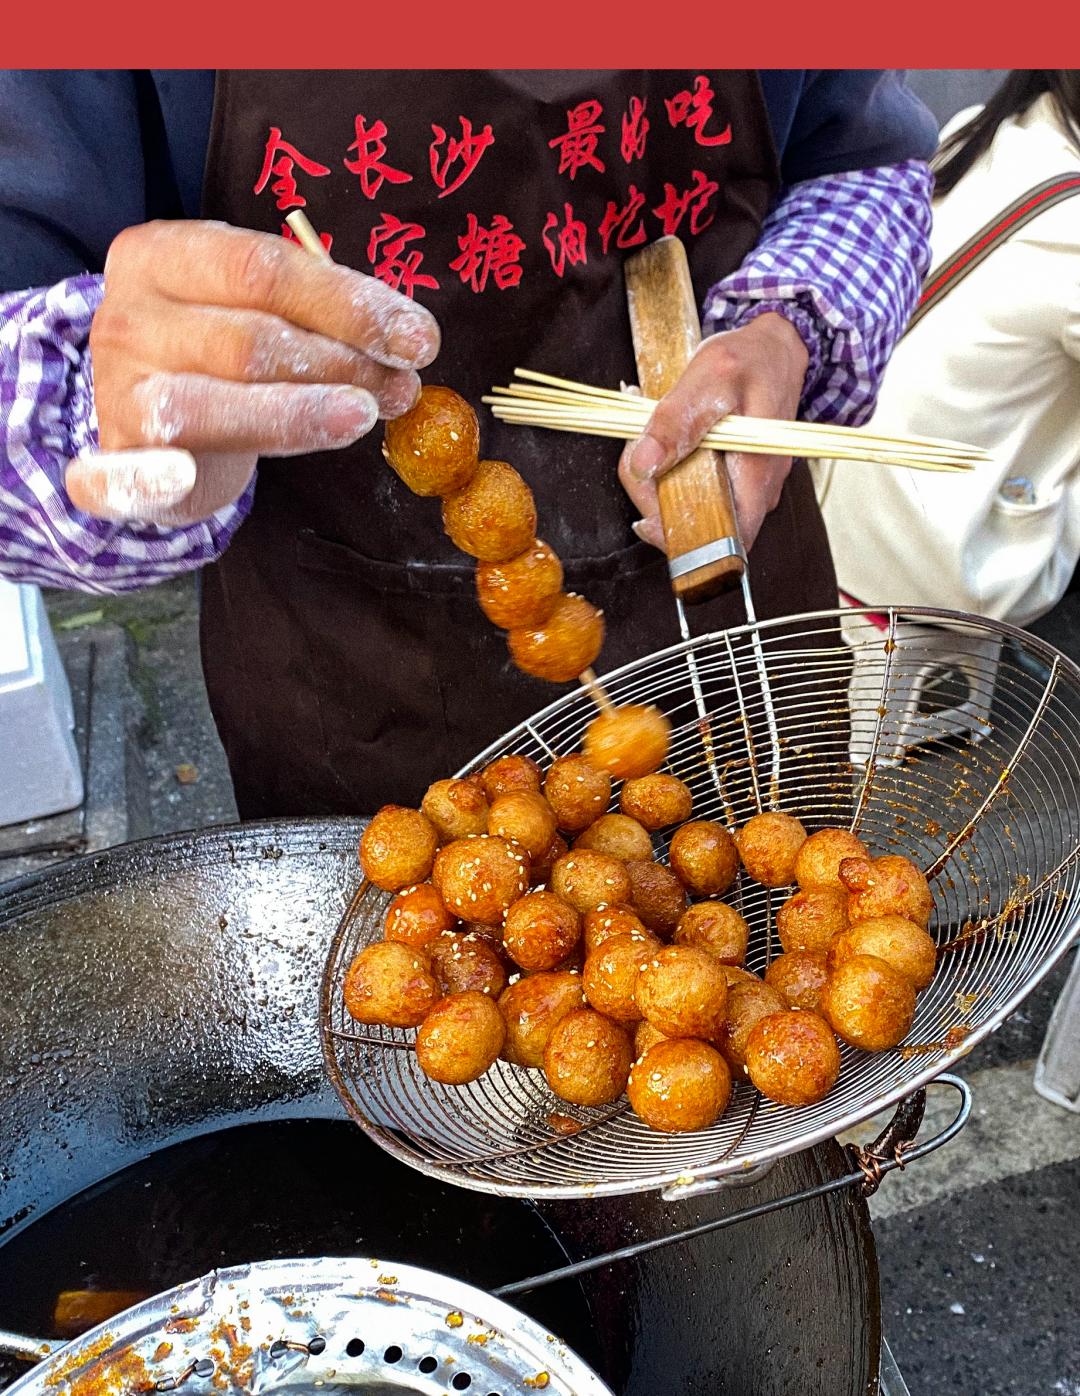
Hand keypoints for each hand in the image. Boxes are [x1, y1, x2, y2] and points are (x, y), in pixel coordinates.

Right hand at [66, 220, 439, 524]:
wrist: (149, 418)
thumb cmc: (221, 355)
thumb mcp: (262, 310)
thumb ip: (323, 314)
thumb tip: (410, 338)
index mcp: (163, 255)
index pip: (264, 269)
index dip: (348, 305)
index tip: (418, 340)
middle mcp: (128, 316)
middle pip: (248, 340)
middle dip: (341, 365)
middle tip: (402, 387)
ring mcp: (116, 390)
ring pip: (208, 405)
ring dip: (298, 414)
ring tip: (364, 417)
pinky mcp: (115, 461)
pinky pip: (124, 476)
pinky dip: (153, 479)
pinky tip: (186, 478)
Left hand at [618, 312, 808, 552]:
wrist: (774, 349)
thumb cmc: (750, 360)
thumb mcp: (710, 377)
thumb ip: (676, 421)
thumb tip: (645, 466)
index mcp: (757, 476)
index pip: (723, 541)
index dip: (681, 537)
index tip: (647, 515)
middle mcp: (758, 491)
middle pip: (700, 526)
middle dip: (658, 500)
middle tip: (639, 458)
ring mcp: (748, 486)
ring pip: (695, 507)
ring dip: (662, 483)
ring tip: (650, 444)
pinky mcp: (736, 476)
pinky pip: (699, 488)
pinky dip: (673, 471)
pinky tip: (666, 445)